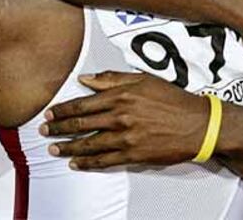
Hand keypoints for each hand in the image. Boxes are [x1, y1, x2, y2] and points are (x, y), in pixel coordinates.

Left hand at [39, 71, 207, 169]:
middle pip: (81, 124)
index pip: (83, 103)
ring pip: (89, 144)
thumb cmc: (172, 99)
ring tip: (54, 148)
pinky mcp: (133, 156)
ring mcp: (126, 138)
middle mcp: (120, 117)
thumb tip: (85, 78)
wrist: (197, 124)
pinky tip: (76, 162)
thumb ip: (112, 78)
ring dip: (68, 147)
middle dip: (59, 127)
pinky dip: (87, 162)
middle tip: (44, 130)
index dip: (63, 109)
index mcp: (121, 95)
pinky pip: (104, 161)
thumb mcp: (143, 79)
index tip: (50, 111)